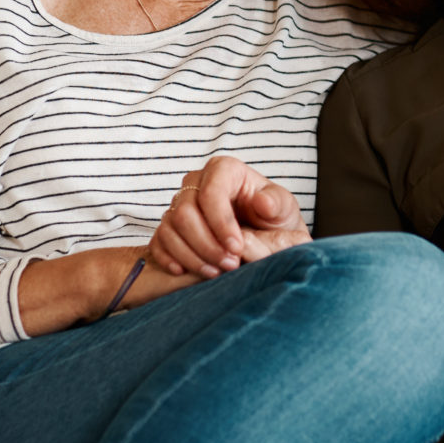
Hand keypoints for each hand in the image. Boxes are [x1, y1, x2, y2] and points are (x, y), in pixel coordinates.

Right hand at [148, 155, 310, 278]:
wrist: (264, 236)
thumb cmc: (273, 219)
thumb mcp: (284, 210)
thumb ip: (277, 204)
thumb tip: (262, 202)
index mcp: (224, 170)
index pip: (210, 193)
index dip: (220, 223)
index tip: (236, 248)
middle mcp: (196, 182)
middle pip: (185, 212)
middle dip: (207, 244)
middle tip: (230, 265)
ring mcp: (179, 204)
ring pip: (170, 228)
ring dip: (192, 256)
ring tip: (215, 272)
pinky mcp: (170, 226)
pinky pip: (159, 241)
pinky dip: (170, 259)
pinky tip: (185, 272)